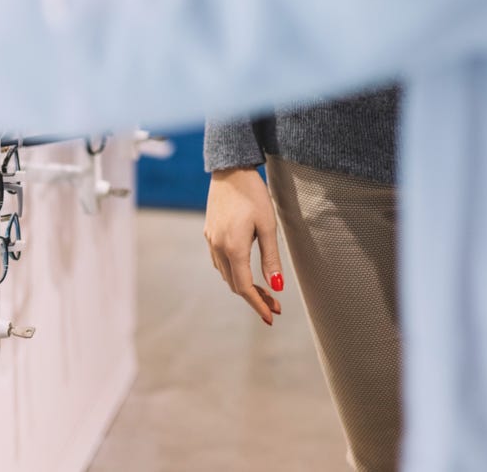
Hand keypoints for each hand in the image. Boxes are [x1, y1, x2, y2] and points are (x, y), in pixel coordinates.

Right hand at [204, 167, 283, 325]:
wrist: (231, 168)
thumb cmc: (253, 194)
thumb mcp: (267, 225)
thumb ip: (271, 258)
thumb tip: (277, 287)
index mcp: (233, 248)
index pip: (244, 287)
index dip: (258, 304)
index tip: (271, 317)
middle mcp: (218, 247)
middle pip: (234, 284)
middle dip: (254, 298)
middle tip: (274, 305)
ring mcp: (211, 240)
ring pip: (226, 274)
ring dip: (243, 286)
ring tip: (264, 290)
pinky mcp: (209, 232)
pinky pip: (220, 261)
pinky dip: (233, 272)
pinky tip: (245, 269)